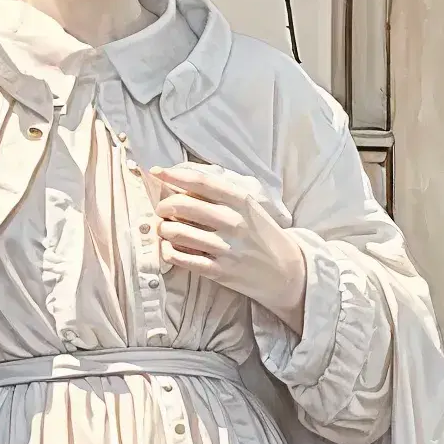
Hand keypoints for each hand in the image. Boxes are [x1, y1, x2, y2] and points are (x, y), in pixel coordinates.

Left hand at [150, 163, 311, 334]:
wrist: (286, 271)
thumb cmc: (261, 235)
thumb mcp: (250, 208)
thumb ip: (221, 195)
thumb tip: (182, 181)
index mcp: (241, 201)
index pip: (201, 181)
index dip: (174, 174)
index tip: (157, 172)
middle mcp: (233, 222)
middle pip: (183, 205)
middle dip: (164, 206)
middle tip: (162, 210)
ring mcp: (226, 248)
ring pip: (177, 232)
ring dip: (164, 229)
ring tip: (166, 229)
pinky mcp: (219, 271)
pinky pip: (182, 259)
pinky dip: (169, 252)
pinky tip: (170, 248)